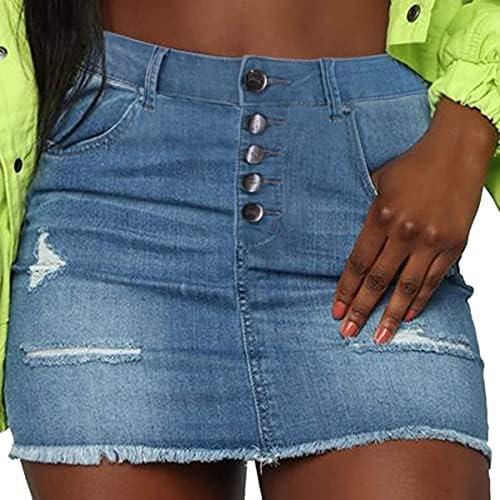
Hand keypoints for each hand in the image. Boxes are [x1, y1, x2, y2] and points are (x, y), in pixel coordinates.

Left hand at [331, 97, 497, 343]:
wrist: (457, 150)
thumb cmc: (413, 165)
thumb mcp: (378, 182)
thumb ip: (366, 213)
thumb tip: (352, 238)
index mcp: (380, 216)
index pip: (358, 263)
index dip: (345, 290)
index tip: (336, 310)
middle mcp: (404, 232)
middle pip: (377, 280)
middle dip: (361, 309)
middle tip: (348, 332)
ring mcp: (430, 241)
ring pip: (407, 288)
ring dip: (390, 315)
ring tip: (378, 337)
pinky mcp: (453, 245)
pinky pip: (433, 280)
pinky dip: (420, 301)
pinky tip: (408, 316)